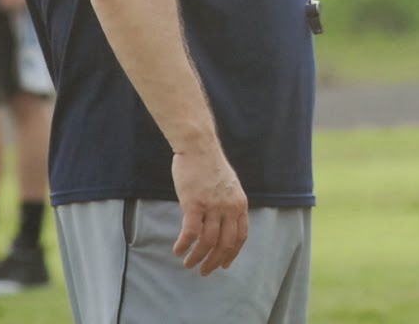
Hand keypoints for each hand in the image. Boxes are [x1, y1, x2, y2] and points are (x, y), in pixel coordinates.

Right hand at [171, 146, 248, 274]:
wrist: (199, 147)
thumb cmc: (210, 165)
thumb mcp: (229, 186)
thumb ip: (229, 204)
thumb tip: (223, 223)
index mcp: (239, 204)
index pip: (241, 236)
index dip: (232, 254)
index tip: (224, 264)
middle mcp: (229, 207)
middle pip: (225, 244)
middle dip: (214, 261)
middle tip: (204, 271)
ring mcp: (212, 206)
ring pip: (207, 242)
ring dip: (197, 257)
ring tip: (188, 264)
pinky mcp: (194, 204)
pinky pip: (190, 233)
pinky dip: (184, 245)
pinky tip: (178, 250)